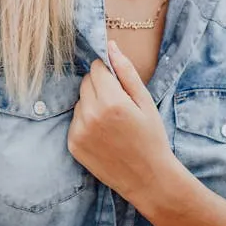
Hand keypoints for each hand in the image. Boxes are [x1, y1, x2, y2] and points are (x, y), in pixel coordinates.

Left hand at [67, 40, 173, 201]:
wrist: (148, 179)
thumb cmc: (152, 138)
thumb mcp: (146, 102)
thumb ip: (126, 72)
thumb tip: (110, 46)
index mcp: (112, 101)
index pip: (96, 69)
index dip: (108, 73)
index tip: (119, 86)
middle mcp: (91, 115)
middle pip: (85, 83)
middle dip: (99, 87)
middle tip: (118, 106)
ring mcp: (79, 131)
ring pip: (80, 102)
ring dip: (92, 105)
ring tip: (112, 123)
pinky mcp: (73, 145)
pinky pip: (75, 121)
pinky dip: (86, 122)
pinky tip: (103, 135)